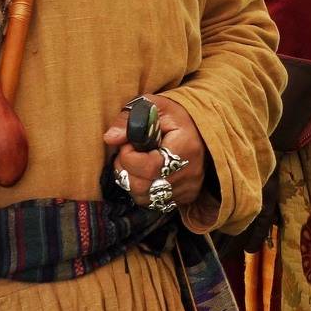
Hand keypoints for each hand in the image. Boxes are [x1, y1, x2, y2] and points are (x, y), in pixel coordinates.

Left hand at [103, 94, 207, 210]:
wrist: (200, 131)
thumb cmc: (174, 117)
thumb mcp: (154, 107)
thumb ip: (129, 119)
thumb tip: (110, 138)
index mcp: (186, 147)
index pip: (149, 167)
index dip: (129, 157)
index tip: (127, 144)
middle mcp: (190, 173)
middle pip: (143, 186)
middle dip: (125, 170)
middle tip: (126, 154)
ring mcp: (188, 188)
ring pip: (144, 198)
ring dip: (130, 181)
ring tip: (134, 163)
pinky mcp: (185, 197)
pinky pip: (153, 203)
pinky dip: (142, 191)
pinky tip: (144, 174)